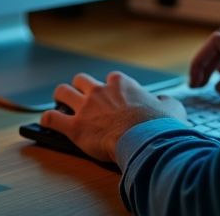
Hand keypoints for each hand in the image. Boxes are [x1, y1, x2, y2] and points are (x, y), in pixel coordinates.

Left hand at [39, 71, 185, 163]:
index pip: (110, 79)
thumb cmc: (158, 125)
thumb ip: (165, 101)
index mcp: (121, 84)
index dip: (110, 89)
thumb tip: (163, 101)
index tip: (112, 99)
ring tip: (61, 105)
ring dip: (60, 97)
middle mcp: (99, 91)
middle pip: (81, 80)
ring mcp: (84, 107)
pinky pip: (51, 118)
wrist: (144, 140)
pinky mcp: (74, 127)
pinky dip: (48, 119)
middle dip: (80, 88)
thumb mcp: (171, 107)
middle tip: (81, 98)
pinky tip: (49, 122)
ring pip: (62, 92)